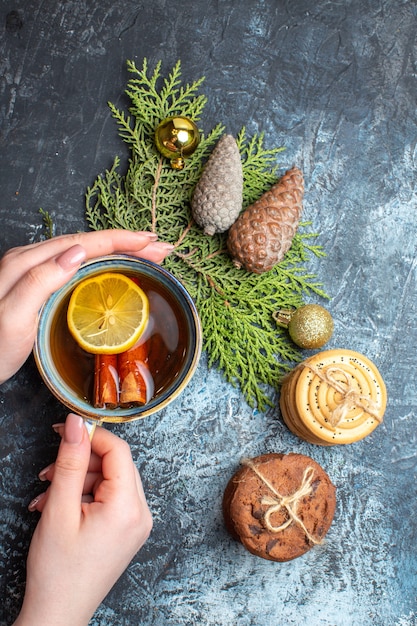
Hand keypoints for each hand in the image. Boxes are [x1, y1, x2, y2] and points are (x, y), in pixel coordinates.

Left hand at [0, 229, 173, 382]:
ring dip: (118, 250)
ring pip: (84, 252)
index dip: (120, 240)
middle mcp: (32, 261)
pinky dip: (103, 263)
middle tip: (161, 250)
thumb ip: (41, 281)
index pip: (83, 244)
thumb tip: (78, 252)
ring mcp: (35, 272)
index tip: (151, 243)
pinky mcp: (38, 285)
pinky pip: (77, 265)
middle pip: (87, 244)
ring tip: (147, 254)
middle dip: (127, 243)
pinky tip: (114, 268)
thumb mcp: (14, 317)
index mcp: (28, 263)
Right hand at [14, 414, 151, 625]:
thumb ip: (70, 461)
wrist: (58, 615)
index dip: (92, 436)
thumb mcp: (59, 509)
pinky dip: (84, 495)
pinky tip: (60, 506)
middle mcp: (141, 514)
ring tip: (48, 496)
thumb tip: (77, 424)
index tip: (66, 431)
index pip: (118, 451)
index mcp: (129, 508)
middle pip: (115, 465)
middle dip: (80, 462)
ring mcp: (136, 524)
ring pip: (109, 480)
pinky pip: (110, 497)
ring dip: (77, 480)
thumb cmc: (58, 572)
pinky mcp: (127, 530)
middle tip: (51, 471)